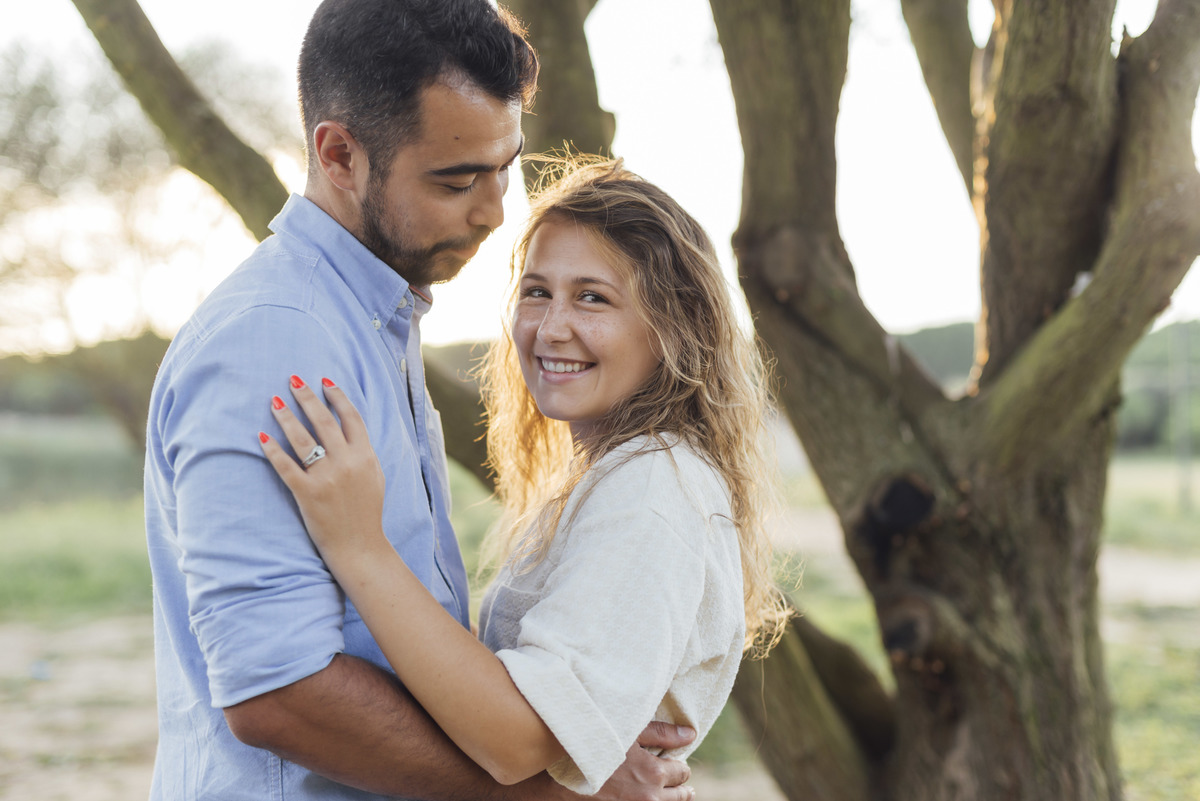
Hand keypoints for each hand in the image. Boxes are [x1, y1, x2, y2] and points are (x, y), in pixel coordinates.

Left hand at [258, 375, 386, 565]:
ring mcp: (327, 478)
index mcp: (365, 456)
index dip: (337, 396)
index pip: (350, 417)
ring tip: (274, 402)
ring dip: (287, 417)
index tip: (324, 381)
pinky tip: (262, 437)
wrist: (359, 546)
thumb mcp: (375, 477)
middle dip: (307, 397)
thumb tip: (351, 430)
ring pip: (303, 439)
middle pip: (324, 421)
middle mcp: (346, 463)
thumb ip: (364, 453)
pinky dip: (273, 450)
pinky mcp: (308, 494)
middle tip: (292, 380)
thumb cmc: (367, 512)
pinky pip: (286, 467)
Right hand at [591, 723, 695, 800]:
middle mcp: (650, 799)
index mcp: (654, 774)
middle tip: (676, 780)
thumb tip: (691, 734)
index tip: (673, 762)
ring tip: (660, 793)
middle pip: (680, 796)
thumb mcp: (628, 732)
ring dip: (665, 799)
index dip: (678, 765)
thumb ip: (662, 733)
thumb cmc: (594, 746)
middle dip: (679, 786)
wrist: (560, 778)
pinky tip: (640, 796)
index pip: (683, 772)